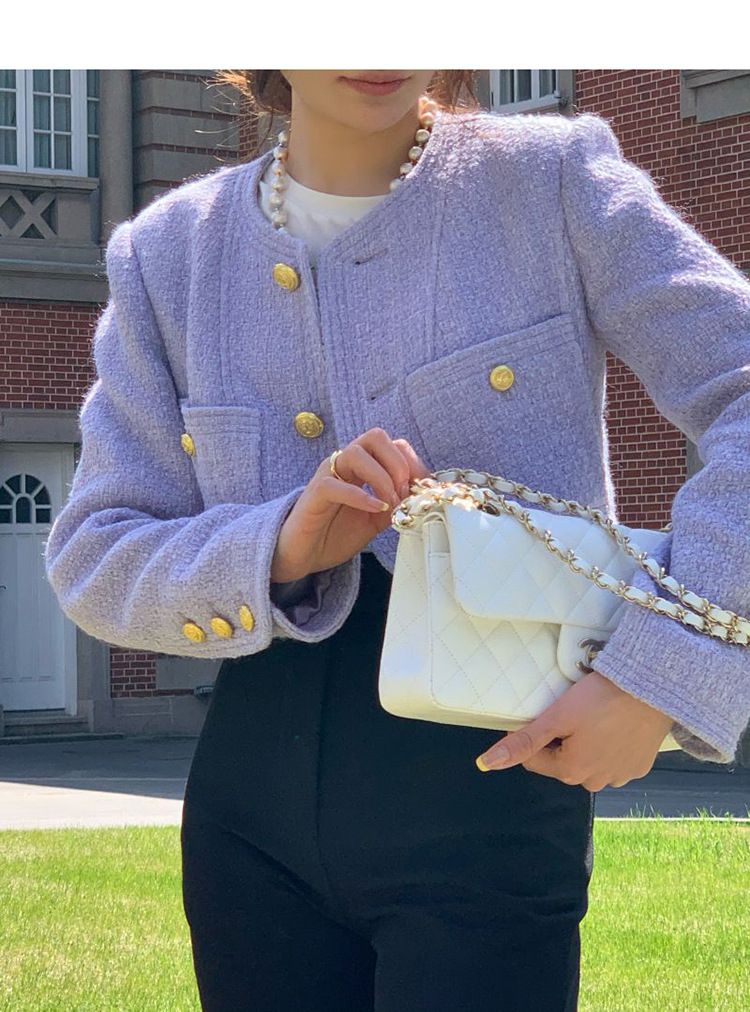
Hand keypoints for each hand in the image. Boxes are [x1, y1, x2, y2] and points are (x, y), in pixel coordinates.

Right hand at [270, 427, 431, 581]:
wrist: (305, 554)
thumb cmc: (337, 533)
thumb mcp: (376, 519)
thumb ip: (396, 504)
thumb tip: (422, 497)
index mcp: (363, 466)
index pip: (393, 444)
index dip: (412, 463)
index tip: (421, 490)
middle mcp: (345, 463)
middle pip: (375, 436)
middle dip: (397, 463)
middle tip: (403, 492)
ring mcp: (328, 475)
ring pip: (355, 453)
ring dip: (380, 477)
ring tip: (389, 504)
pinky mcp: (314, 493)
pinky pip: (334, 484)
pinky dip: (359, 495)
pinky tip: (375, 509)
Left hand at [474, 670, 675, 790]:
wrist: (652, 689)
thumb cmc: (600, 699)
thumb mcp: (556, 717)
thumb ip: (523, 742)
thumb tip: (485, 765)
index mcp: (570, 771)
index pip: (534, 759)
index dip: (531, 735)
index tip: (541, 712)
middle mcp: (595, 782)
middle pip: (562, 761)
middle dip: (560, 740)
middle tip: (571, 711)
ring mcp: (621, 776)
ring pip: (589, 761)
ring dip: (585, 744)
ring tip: (594, 716)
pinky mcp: (640, 766)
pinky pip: (614, 759)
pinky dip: (609, 745)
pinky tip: (614, 725)